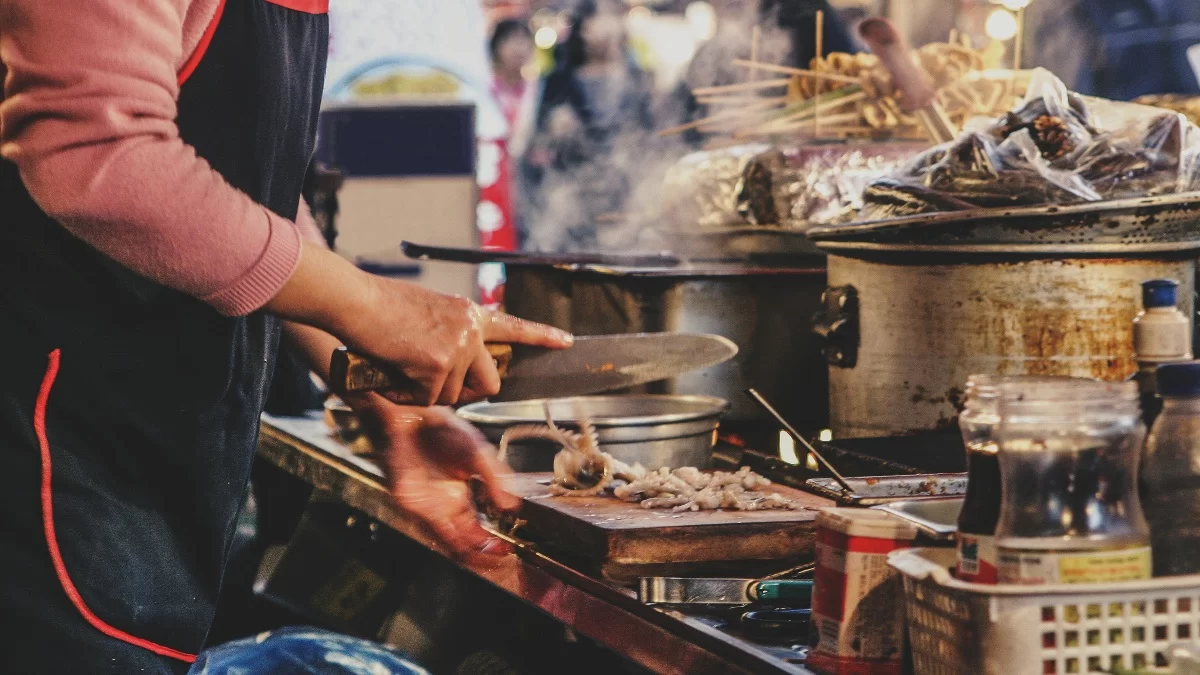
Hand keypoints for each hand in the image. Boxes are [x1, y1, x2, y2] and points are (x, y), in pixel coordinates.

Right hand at [338, 276, 571, 405]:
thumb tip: (457, 366)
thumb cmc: (382, 306)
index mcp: (471, 313)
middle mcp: (471, 329)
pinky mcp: (438, 366)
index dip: (541, 336)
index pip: (514, 326)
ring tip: (403, 366)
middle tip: (438, 385)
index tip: (566, 342)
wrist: (357, 301)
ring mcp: (458, 348)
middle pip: (490, 382)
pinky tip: (395, 373)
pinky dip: (408, 395)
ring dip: (428, 392)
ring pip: (453, 395)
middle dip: (468, 393)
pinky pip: (428, 400)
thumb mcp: (431, 312)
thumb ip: (452, 333)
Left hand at [352, 395, 518, 564]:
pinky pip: (430, 527)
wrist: (415, 414)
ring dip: (467, 554)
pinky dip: (449, 539)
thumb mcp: (478, 455)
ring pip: (446, 542)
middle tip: (500, 560)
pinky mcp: (409, 502)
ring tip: (487, 560)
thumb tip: (511, 506)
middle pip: (463, 544)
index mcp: (459, 499)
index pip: (476, 532)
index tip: (508, 550)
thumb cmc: (442, 431)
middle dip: (482, 556)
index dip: (492, 544)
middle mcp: (442, 508)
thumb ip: (495, 479)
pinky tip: (465, 544)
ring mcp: (425, 507)